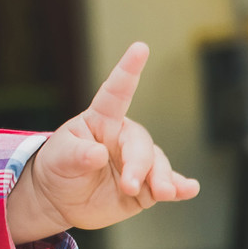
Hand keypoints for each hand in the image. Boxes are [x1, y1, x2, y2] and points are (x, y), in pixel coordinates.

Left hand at [6, 42, 199, 243]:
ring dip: (161, 179)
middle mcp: (123, 137)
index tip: (139, 47)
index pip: (116, 92)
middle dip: (138, 164)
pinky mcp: (146, 186)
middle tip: (128, 185)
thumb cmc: (58, 168)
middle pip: (141, 144)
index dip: (128, 70)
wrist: (61, 201)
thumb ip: (77, 155)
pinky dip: (181, 187)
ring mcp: (137, 161)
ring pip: (158, 165)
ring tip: (161, 193)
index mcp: (101, 120)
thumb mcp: (59, 158)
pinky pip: (169, 184)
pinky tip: (189, 189)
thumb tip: (99, 154)